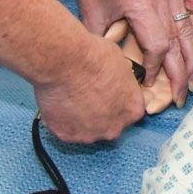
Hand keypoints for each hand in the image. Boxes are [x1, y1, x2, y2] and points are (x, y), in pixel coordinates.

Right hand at [32, 27, 144, 143]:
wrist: (65, 62)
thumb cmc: (94, 57)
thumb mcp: (122, 64)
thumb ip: (122, 82)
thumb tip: (116, 81)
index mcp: (132, 110)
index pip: (130, 110)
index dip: (118, 101)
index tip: (109, 93)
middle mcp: (114, 128)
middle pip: (110, 124)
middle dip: (101, 113)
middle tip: (89, 95)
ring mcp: (90, 135)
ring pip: (88, 129)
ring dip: (82, 118)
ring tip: (71, 98)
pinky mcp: (67, 136)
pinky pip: (67, 130)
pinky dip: (63, 120)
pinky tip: (60, 103)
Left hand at [72, 0, 192, 111]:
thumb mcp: (92, 16)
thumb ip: (105, 44)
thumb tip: (114, 73)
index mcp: (140, 4)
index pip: (158, 46)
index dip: (155, 69)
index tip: (149, 83)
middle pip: (179, 43)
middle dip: (181, 74)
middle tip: (182, 97)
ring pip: (190, 28)